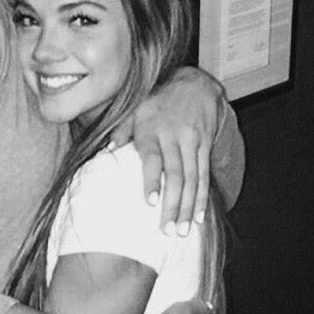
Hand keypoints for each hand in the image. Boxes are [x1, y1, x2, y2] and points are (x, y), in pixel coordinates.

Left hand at [112, 67, 222, 230]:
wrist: (195, 84)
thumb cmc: (158, 100)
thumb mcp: (135, 108)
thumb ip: (121, 130)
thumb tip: (108, 151)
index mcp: (152, 129)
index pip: (153, 158)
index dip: (152, 180)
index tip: (150, 202)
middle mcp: (174, 137)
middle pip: (175, 175)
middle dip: (173, 205)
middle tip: (169, 230)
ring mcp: (192, 142)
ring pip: (192, 179)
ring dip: (189, 207)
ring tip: (184, 230)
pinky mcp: (205, 147)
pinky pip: (204, 175)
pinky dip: (202, 197)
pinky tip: (200, 216)